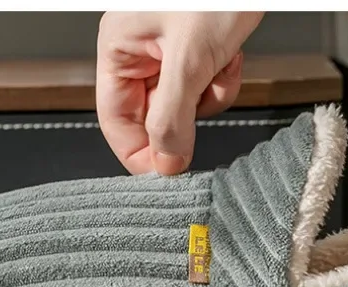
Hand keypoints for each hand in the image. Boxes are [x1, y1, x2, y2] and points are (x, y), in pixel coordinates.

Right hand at [96, 11, 263, 174]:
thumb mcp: (189, 58)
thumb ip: (173, 117)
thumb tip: (166, 164)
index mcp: (119, 50)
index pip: (117, 121)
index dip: (140, 152)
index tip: (165, 174)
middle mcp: (140, 53)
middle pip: (154, 117)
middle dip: (185, 113)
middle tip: (202, 97)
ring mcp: (170, 53)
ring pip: (184, 106)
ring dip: (208, 94)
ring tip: (219, 61)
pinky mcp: (197, 51)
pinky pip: (205, 87)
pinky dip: (222, 78)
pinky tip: (230, 53)